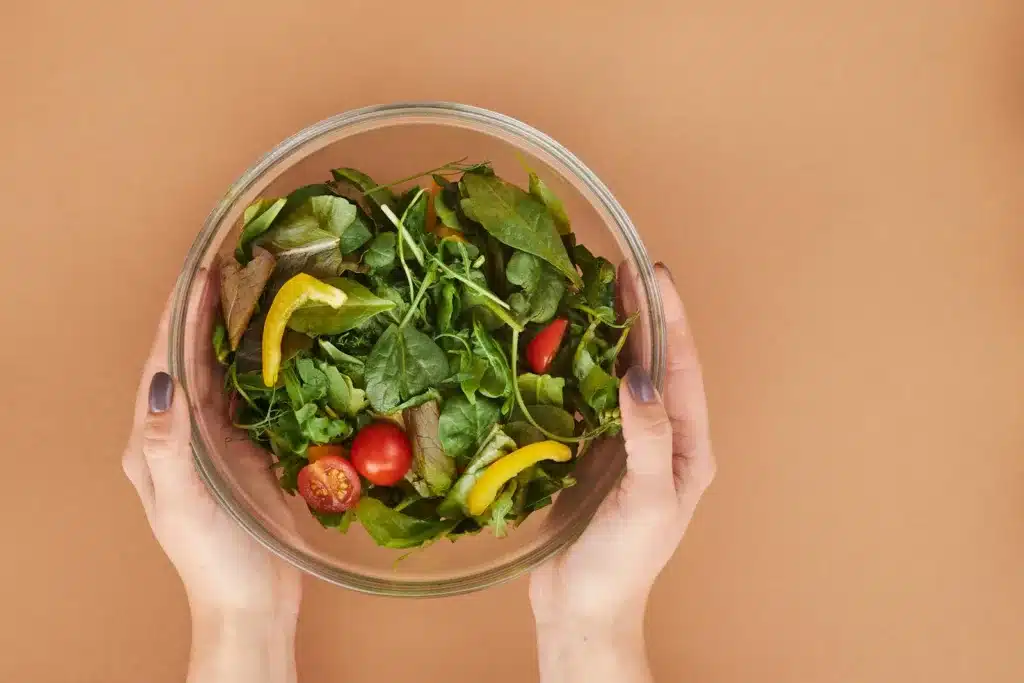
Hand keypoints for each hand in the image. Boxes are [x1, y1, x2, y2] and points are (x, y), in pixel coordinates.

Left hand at [121, 275, 300, 682]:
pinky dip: (259, 361)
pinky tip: (277, 337)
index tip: (201, 269)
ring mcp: (214, 439)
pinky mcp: (246, 449)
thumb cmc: (214, 561)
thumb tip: (162, 382)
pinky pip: (249, 393)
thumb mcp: (185, 505)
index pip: (163, 362)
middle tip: (232, 260)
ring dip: (231, 327)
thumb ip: (169, 445)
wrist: (252, 602)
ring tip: (253, 283)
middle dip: (204, 308)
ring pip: (219, 368)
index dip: (180, 314)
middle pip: (189, 355)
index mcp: (153, 440)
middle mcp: (179, 431)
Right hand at [530, 263, 714, 681]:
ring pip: (619, 375)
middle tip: (621, 268)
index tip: (654, 275)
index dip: (669, 320)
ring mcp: (622, 443)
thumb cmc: (624, 564)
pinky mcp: (588, 452)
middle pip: (653, 363)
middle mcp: (659, 438)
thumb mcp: (647, 501)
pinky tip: (561, 343)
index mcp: (686, 447)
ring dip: (609, 334)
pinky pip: (585, 399)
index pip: (681, 369)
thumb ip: (647, 438)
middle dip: (642, 315)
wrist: (583, 608)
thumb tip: (639, 377)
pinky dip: (577, 367)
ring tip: (593, 291)